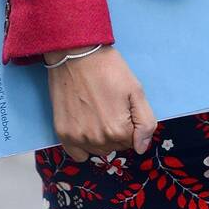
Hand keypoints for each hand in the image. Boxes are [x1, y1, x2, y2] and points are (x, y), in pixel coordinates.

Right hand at [43, 45, 157, 162]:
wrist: (76, 54)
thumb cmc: (108, 68)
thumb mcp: (136, 89)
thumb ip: (145, 122)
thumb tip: (141, 148)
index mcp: (119, 130)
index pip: (132, 141)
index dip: (130, 123)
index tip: (122, 106)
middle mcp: (98, 140)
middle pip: (115, 146)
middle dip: (116, 130)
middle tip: (109, 105)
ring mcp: (78, 138)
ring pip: (98, 150)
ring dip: (100, 137)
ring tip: (96, 111)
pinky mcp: (63, 134)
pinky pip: (78, 154)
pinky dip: (83, 145)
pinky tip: (84, 125)